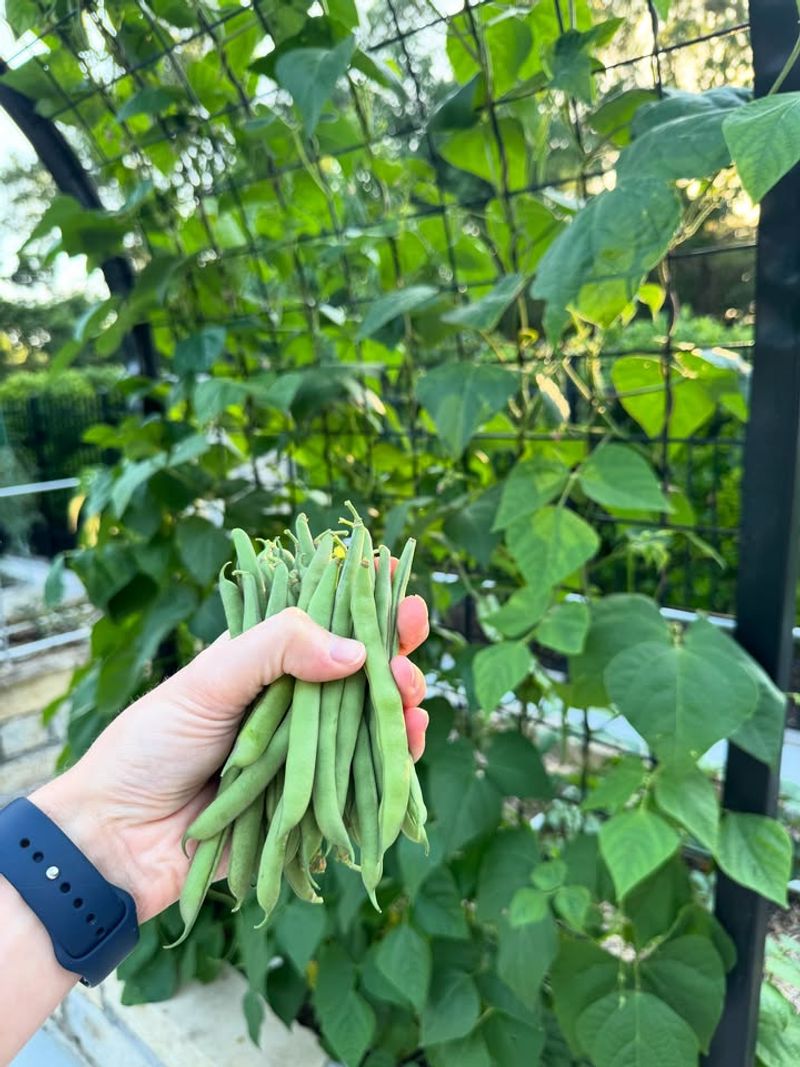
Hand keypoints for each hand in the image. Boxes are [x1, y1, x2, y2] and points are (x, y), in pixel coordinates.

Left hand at [32, 597, 428, 923]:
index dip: (366, 602)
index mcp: (264, 661)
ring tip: (413, 692)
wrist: (119, 840)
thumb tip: (355, 649)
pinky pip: (365, 775)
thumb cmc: (152, 745)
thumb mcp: (208, 681)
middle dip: (393, 650)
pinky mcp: (314, 798)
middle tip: (412, 639)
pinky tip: (413, 737)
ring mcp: (305, 750)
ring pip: (371, 719)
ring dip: (402, 700)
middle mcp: (291, 701)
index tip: (401, 587)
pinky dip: (396, 757)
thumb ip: (276, 649)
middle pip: (360, 669)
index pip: (326, 620)